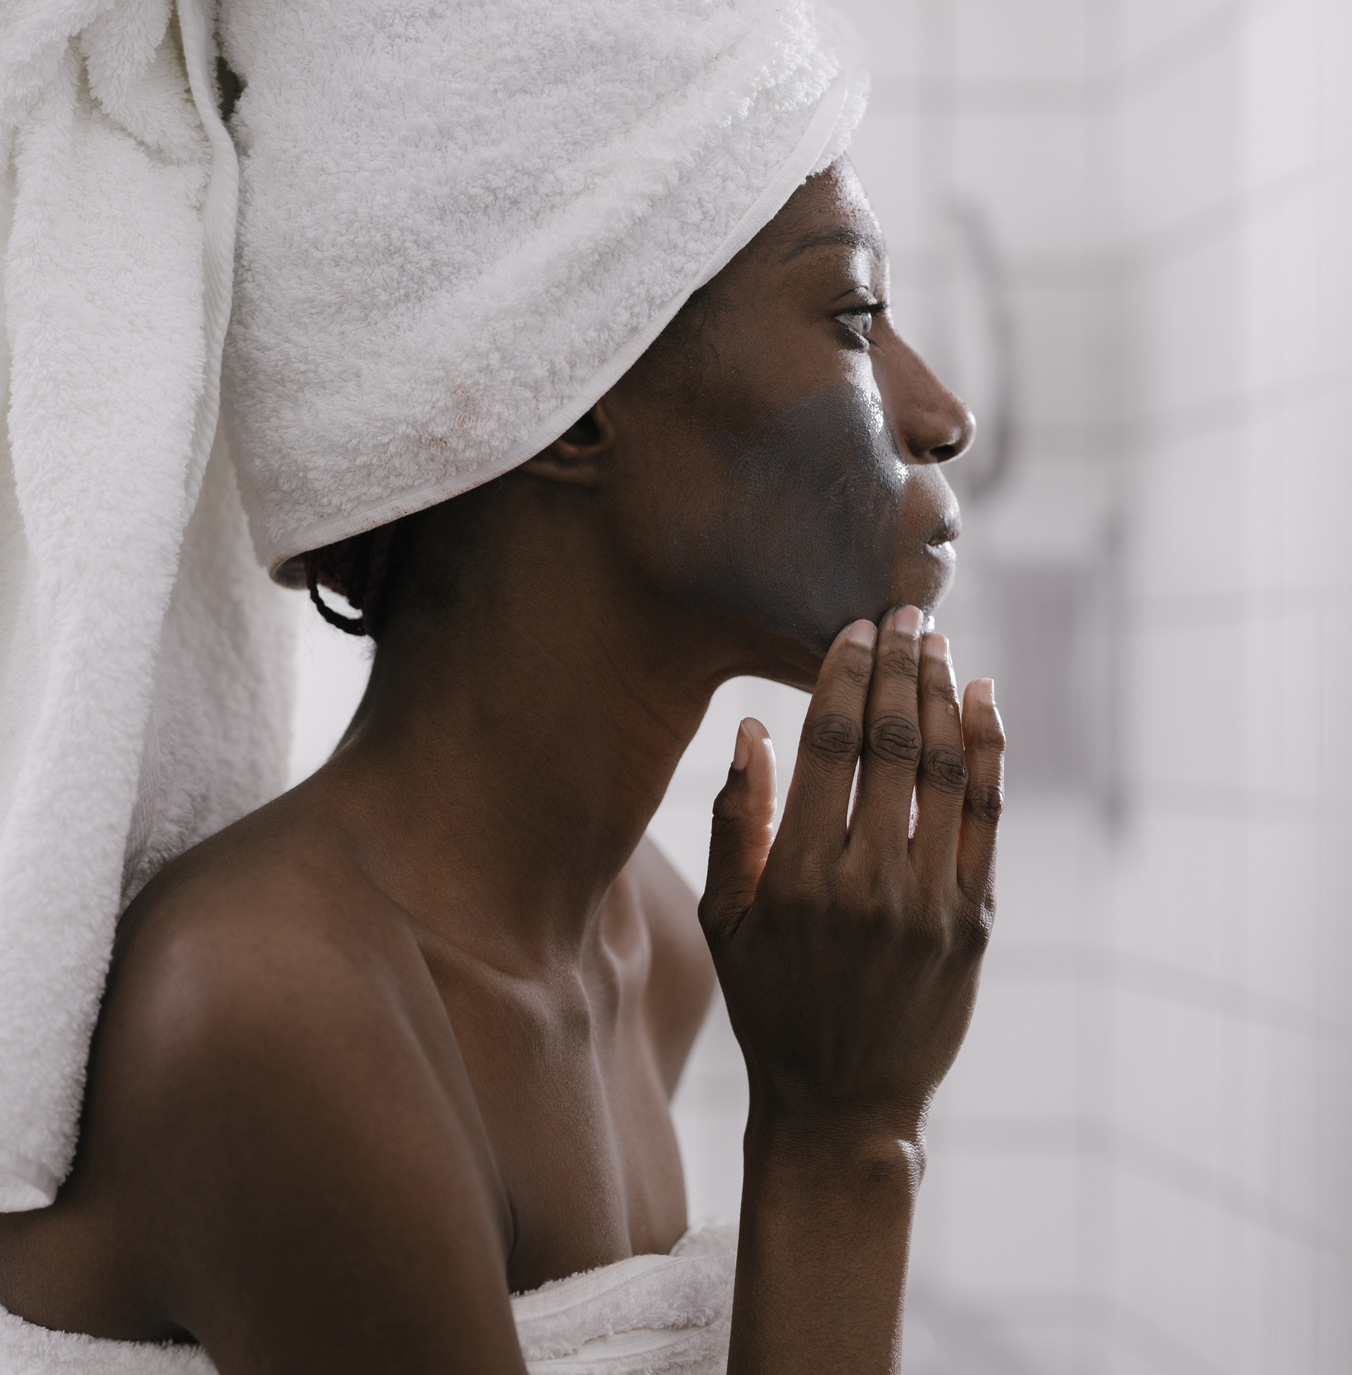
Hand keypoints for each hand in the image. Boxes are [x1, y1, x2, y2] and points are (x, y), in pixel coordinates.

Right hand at [698, 605, 1003, 1143]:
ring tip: (937, 643)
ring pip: (943, 771)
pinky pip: (987, 817)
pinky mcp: (975, 922)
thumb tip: (750, 729)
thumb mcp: (725, 920)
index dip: (844, 679)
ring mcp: (928, 903)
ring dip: (942, 695)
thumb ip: (735, 822)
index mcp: (795, 878)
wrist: (844, 1102)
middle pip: (891, 745)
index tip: (853, 629)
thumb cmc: (770, 1005)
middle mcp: (866, 884)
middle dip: (899, 667)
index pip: (827, 748)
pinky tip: (982, 701)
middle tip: (902, 611)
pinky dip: (988, 750)